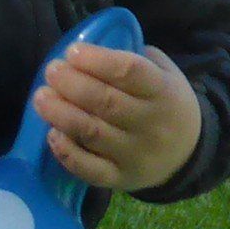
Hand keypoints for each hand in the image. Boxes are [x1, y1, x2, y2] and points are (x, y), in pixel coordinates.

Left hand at [30, 41, 200, 194]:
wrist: (187, 154)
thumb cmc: (166, 104)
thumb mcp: (167, 74)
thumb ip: (137, 59)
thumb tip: (92, 50)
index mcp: (164, 92)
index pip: (129, 72)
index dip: (97, 60)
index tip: (73, 52)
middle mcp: (151, 124)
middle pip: (105, 101)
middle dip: (71, 83)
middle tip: (51, 71)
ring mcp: (135, 154)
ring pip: (92, 133)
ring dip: (60, 113)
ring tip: (41, 97)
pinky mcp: (121, 178)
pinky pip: (89, 169)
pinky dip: (67, 152)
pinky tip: (52, 134)